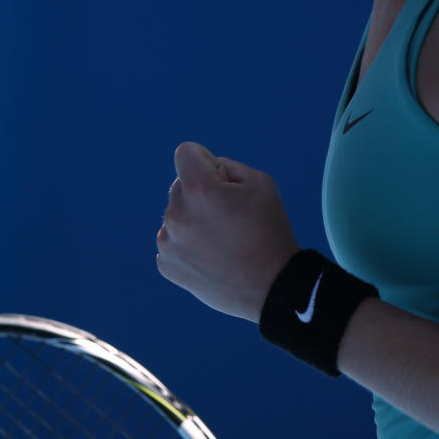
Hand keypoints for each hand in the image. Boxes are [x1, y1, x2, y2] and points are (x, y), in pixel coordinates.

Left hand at [157, 141, 299, 321]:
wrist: (272, 286)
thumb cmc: (269, 230)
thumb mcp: (260, 182)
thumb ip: (226, 166)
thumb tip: (206, 171)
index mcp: (199, 190)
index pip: (186, 153)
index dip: (207, 161)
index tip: (223, 182)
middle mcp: (177, 214)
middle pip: (181, 185)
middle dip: (202, 192)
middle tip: (230, 216)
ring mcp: (169, 242)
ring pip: (177, 214)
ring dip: (194, 219)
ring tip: (223, 240)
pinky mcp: (167, 264)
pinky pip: (173, 240)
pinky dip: (189, 244)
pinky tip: (213, 256)